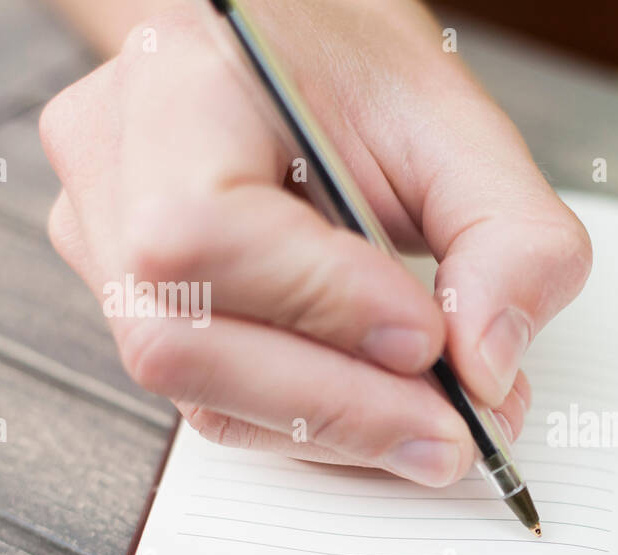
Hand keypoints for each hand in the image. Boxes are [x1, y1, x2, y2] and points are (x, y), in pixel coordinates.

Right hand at [40, 0, 589, 484]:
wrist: (295, 60)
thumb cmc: (362, 82)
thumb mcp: (465, 131)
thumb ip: (508, 239)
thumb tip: (486, 372)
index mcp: (179, 90)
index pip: (202, 229)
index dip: (320, 302)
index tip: (429, 340)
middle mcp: (115, 174)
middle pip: (180, 343)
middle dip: (340, 405)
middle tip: (457, 431)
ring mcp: (109, 252)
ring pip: (201, 395)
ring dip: (340, 430)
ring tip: (443, 424)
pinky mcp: (145, 317)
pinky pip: (223, 406)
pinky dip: (320, 428)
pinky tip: (391, 413)